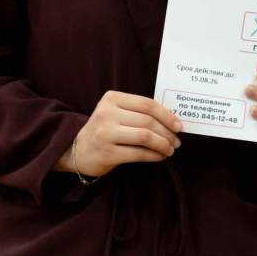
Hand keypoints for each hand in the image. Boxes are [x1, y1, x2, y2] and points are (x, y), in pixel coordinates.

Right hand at [60, 91, 180, 177]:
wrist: (76, 149)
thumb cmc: (105, 129)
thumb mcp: (117, 112)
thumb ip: (139, 112)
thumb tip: (173, 120)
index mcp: (112, 99)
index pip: (147, 104)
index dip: (167, 116)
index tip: (179, 126)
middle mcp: (106, 114)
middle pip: (148, 121)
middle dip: (167, 133)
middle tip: (177, 141)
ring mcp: (105, 134)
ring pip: (145, 137)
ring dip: (163, 144)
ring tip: (170, 149)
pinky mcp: (106, 153)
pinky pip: (138, 153)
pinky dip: (154, 155)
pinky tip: (160, 156)